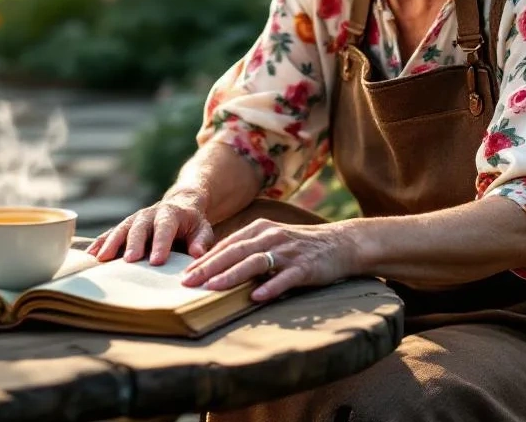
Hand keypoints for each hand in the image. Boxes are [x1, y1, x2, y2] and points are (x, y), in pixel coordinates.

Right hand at [86, 190, 214, 265]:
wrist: (180, 205)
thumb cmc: (192, 224)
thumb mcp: (203, 229)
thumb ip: (201, 241)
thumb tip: (197, 254)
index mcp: (170, 214)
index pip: (165, 228)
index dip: (160, 243)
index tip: (157, 261)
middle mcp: (149, 214)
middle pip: (139, 228)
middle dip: (133, 244)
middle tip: (130, 261)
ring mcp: (135, 219)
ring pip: (121, 229)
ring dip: (111, 243)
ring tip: (102, 259)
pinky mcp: (125, 227)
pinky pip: (110, 234)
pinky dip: (100, 244)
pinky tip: (90, 256)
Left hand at [180, 219, 359, 301]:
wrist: (341, 244)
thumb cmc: (299, 246)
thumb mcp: (270, 240)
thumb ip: (247, 250)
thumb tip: (215, 267)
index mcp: (259, 229)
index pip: (226, 246)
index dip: (204, 261)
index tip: (184, 276)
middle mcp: (271, 237)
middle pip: (234, 252)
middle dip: (209, 268)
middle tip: (188, 283)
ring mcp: (288, 251)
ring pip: (255, 262)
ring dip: (232, 275)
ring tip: (212, 288)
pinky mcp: (306, 267)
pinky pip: (285, 278)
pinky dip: (270, 287)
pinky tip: (256, 297)